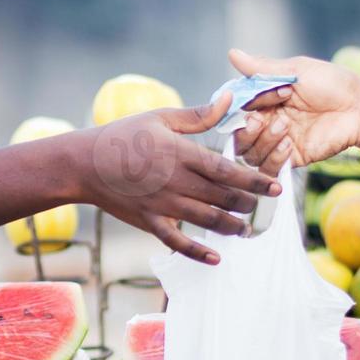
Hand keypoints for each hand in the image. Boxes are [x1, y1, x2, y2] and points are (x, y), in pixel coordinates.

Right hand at [81, 91, 284, 263]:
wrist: (84, 163)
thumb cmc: (122, 136)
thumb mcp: (159, 117)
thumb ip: (198, 115)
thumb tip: (229, 101)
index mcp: (180, 154)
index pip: (227, 170)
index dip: (254, 180)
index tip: (276, 187)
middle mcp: (175, 182)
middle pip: (222, 197)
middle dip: (248, 204)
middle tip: (265, 208)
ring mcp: (162, 205)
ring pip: (206, 221)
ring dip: (230, 227)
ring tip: (246, 230)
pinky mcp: (149, 222)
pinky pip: (176, 242)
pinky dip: (197, 252)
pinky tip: (215, 259)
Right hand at [227, 48, 359, 167]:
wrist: (359, 109)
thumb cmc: (331, 84)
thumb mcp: (295, 71)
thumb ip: (262, 69)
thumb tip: (232, 53)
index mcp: (265, 101)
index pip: (237, 111)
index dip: (238, 110)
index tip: (251, 104)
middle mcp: (268, 123)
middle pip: (238, 137)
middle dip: (246, 131)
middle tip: (260, 121)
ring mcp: (279, 142)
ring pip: (250, 154)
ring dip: (263, 142)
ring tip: (285, 128)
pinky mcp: (292, 159)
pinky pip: (268, 168)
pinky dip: (273, 158)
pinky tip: (288, 145)